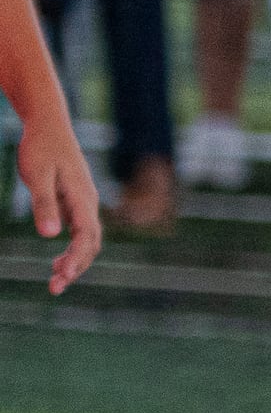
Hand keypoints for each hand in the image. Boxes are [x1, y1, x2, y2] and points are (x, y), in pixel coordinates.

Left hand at [20, 115, 98, 293]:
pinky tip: (57, 260)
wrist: (49, 124)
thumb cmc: (40, 148)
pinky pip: (81, 232)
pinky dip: (73, 251)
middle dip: (76, 267)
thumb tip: (49, 236)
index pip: (86, 235)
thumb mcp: (37, 175)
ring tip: (55, 281)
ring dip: (75, 262)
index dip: (76, 258)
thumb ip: (44, 205)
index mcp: (82, 197)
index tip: (63, 276)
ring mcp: (84, 203)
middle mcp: (88, 202)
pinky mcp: (76, 202)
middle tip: (54, 288)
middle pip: (91, 243)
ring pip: (88, 240)